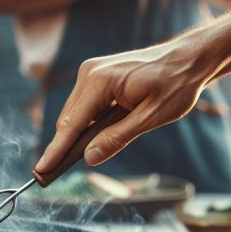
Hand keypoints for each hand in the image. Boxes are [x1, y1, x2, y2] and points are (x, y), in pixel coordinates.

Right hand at [34, 36, 211, 171]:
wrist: (190, 58)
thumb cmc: (176, 84)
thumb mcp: (151, 117)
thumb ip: (118, 138)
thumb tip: (90, 158)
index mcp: (99, 81)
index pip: (70, 124)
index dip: (56, 151)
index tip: (40, 171)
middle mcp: (89, 73)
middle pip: (68, 120)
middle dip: (66, 146)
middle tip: (59, 174)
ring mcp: (91, 72)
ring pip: (75, 114)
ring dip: (81, 134)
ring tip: (92, 152)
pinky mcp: (97, 75)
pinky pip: (86, 106)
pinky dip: (89, 123)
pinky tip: (103, 133)